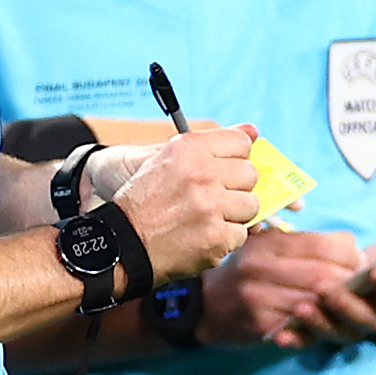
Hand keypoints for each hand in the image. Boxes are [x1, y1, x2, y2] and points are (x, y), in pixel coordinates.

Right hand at [107, 126, 258, 282]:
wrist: (122, 243)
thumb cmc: (144, 201)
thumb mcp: (168, 159)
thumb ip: (213, 143)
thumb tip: (254, 131)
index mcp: (189, 148)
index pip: (241, 143)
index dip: (234, 158)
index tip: (223, 169)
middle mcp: (202, 173)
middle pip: (250, 174)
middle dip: (236, 187)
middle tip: (211, 198)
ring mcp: (211, 207)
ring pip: (251, 206)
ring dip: (232, 215)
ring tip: (205, 219)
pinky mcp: (216, 237)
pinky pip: (241, 234)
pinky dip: (223, 239)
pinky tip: (201, 236)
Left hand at [265, 230, 375, 349]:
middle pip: (365, 320)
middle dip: (346, 305)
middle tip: (327, 288)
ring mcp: (351, 328)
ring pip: (337, 332)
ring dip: (319, 323)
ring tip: (300, 308)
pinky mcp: (326, 331)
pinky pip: (311, 341)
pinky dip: (297, 341)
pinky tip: (280, 335)